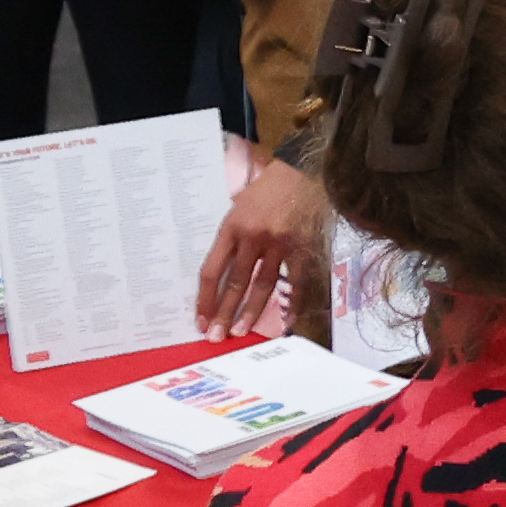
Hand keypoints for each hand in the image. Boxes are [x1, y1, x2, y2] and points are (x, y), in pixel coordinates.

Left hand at [201, 147, 336, 343]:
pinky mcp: (303, 248)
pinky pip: (296, 282)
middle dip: (224, 313)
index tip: (201, 319)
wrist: (305, 169)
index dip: (205, 298)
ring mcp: (280, 244)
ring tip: (241, 331)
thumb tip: (223, 269)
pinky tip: (287, 321)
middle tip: (216, 336)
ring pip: (262, 285)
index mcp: (232, 226)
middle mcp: (253, 238)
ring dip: (251, 312)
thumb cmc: (269, 186)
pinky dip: (291, 303)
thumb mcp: (239, 205)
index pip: (212, 270)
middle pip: (235, 283)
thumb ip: (232, 234)